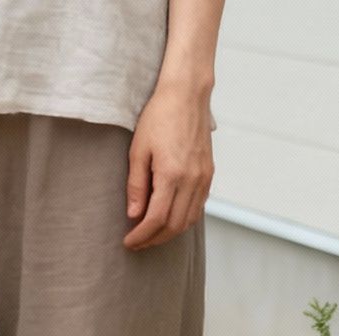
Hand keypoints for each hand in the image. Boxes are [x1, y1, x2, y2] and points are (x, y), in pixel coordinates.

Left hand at [123, 83, 213, 250]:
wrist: (186, 97)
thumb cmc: (158, 117)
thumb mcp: (138, 149)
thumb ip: (136, 184)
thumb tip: (134, 214)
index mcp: (172, 174)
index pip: (157, 219)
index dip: (142, 235)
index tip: (128, 242)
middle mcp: (192, 180)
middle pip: (175, 225)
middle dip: (155, 239)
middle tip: (137, 242)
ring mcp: (204, 178)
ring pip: (190, 219)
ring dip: (170, 232)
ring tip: (150, 234)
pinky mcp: (209, 174)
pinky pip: (198, 206)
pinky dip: (183, 218)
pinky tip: (169, 217)